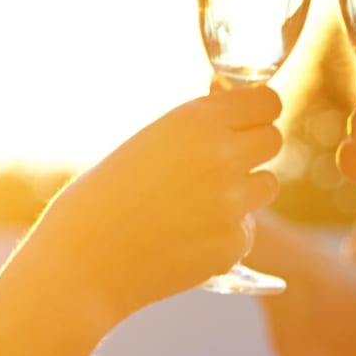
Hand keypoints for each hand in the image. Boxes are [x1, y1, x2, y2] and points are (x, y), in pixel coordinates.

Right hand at [36, 85, 282, 318]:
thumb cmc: (104, 196)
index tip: (246, 122)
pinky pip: (247, 228)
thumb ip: (194, 124)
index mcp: (196, 120)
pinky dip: (225, 234)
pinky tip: (185, 238)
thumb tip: (227, 94)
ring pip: (267, 185)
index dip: (257, 112)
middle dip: (253, 149)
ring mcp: (231, 201)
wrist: (83, 261)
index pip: (267, 101)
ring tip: (196, 203)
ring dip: (244, 191)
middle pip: (273, 139)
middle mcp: (221, 155)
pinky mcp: (234, 242)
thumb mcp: (148, 141)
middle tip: (222, 164)